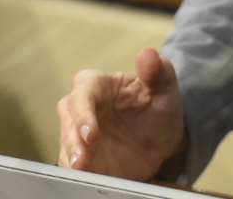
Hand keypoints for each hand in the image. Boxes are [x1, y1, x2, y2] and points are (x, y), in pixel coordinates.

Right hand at [57, 48, 186, 179]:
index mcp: (97, 84)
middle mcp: (81, 108)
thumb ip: (158, 71)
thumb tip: (148, 53)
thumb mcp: (165, 88)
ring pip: (67, 144)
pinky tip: (83, 178)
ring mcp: (78, 134)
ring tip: (81, 170)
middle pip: (68, 121)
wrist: (162, 139)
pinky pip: (71, 164)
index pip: (82, 95)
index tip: (92, 133)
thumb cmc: (159, 106)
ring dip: (71, 158)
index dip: (84, 113)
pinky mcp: (81, 157)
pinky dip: (75, 173)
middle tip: (81, 160)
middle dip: (73, 140)